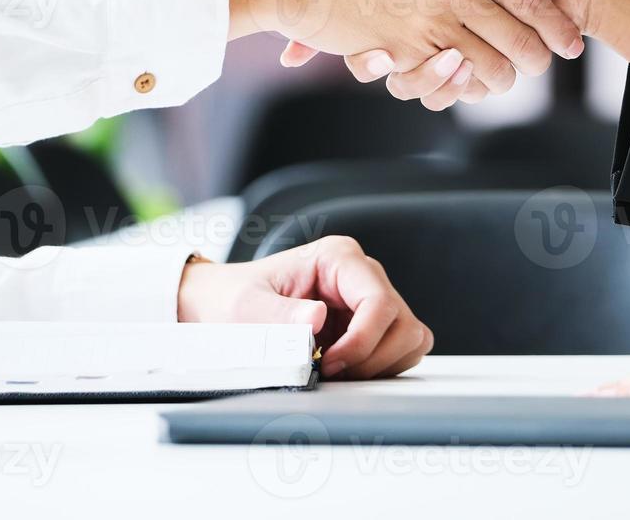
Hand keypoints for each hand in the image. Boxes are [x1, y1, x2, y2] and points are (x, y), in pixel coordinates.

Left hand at [176, 236, 432, 378]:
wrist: (219, 306)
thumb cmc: (232, 300)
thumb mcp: (244, 308)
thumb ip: (279, 315)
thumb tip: (317, 319)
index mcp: (337, 258)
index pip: (378, 301)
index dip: (362, 341)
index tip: (329, 364)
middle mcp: (362, 275)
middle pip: (402, 323)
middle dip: (371, 357)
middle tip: (330, 371)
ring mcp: (370, 300)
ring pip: (410, 338)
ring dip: (379, 364)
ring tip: (336, 371)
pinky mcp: (372, 325)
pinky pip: (401, 350)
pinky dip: (380, 367)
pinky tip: (344, 369)